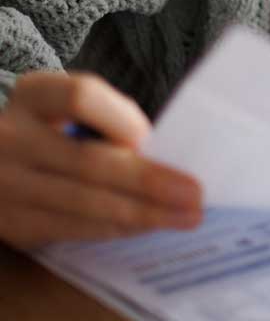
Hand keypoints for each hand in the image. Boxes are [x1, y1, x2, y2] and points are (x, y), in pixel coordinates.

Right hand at [0, 71, 202, 250]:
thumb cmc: (47, 123)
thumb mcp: (64, 104)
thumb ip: (103, 115)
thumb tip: (154, 151)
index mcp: (34, 95)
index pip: (81, 98)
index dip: (120, 118)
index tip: (149, 137)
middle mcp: (11, 139)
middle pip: (88, 162)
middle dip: (149, 182)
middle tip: (195, 194)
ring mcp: (3, 185)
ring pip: (82, 204)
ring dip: (140, 214)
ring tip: (183, 217)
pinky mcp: (7, 223)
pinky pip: (69, 229)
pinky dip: (113, 229)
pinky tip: (144, 225)